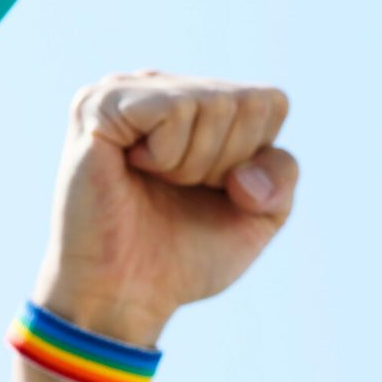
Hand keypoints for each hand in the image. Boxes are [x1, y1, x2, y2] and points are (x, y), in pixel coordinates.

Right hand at [36, 72, 298, 343]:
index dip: (253, 159)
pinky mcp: (99, 105)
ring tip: (153, 183)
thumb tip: (244, 171)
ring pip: (213, 102)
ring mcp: (125, 90)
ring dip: (193, 164)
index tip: (211, 192)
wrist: (123, 295)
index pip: (269, 102)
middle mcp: (158, 86)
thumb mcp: (259, 214)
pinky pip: (176, 109)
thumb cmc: (181, 255)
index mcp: (192, 101)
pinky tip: (132, 168)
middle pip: (246, 102)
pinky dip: (167, 155)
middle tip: (176, 191)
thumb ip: (282, 173)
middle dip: (224, 163)